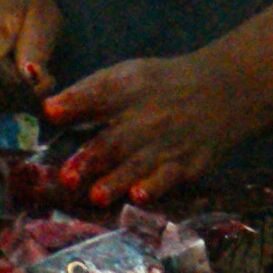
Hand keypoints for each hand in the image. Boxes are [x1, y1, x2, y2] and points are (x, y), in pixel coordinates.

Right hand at [0, 0, 59, 115]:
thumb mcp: (41, 12)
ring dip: (8, 100)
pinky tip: (7, 81)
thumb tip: (31, 78)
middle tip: (41, 87)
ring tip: (26, 82)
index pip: (7, 78)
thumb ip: (38, 46)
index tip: (48, 80)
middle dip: (21, 98)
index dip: (31, 89)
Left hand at [39, 50, 260, 205]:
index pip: (98, 93)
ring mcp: (168, 142)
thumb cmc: (161, 86)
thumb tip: (48, 111)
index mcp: (128, 88)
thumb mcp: (128, 75)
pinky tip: (139, 197)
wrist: (224, 90)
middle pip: (114, 139)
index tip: (50, 112)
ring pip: (137, 165)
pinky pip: (168, 178)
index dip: (74, 102)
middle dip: (89, 159)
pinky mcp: (187, 163)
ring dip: (116, 181)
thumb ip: (89, 93)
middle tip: (67, 177)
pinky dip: (153, 187)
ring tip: (96, 195)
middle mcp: (147, 116)